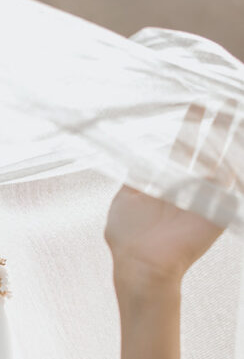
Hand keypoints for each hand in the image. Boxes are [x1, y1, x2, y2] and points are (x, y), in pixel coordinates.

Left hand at [106, 103, 238, 286]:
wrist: (142, 263)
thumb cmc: (127, 235)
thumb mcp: (125, 199)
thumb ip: (135, 176)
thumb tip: (133, 152)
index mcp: (166, 177)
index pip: (182, 143)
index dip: (191, 122)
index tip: (197, 101)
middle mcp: (189, 182)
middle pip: (207, 144)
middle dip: (217, 121)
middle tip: (224, 95)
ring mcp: (206, 192)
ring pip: (223, 156)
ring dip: (231, 133)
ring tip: (235, 106)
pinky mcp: (221, 206)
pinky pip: (234, 178)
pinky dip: (236, 160)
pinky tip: (240, 135)